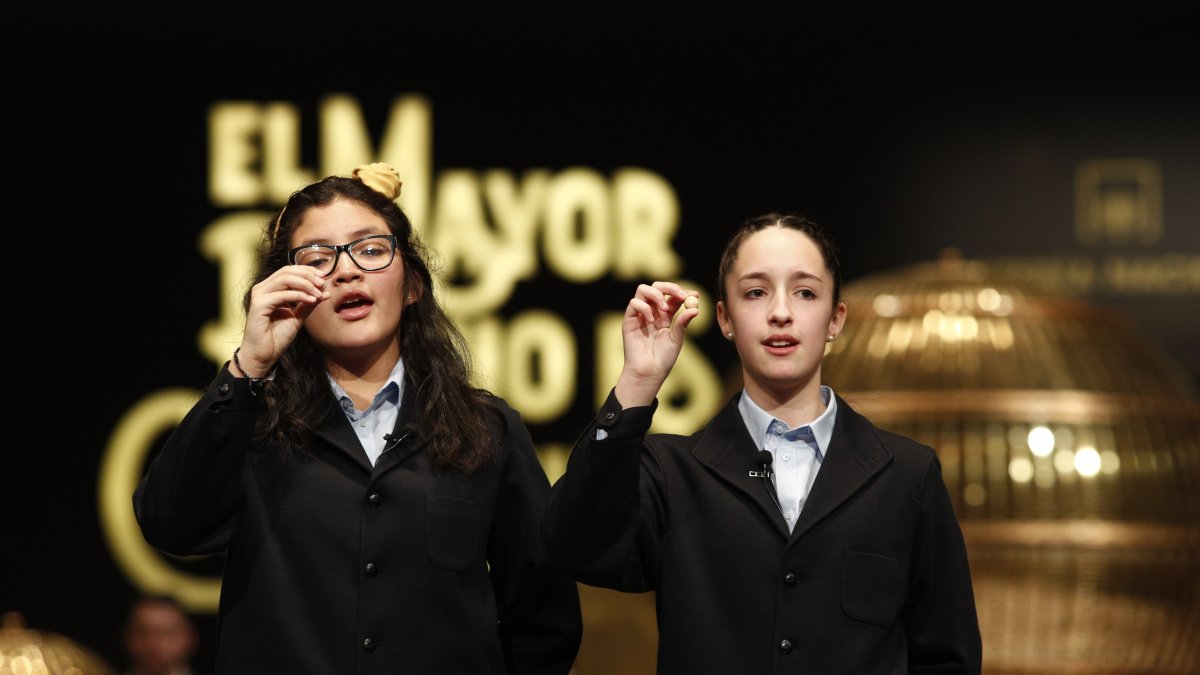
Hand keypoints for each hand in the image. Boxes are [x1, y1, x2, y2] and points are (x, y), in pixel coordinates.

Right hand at [233, 265, 329, 376]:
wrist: (264, 354)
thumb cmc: (277, 336)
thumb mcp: (298, 316)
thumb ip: (309, 303)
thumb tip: (325, 291)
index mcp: (270, 288)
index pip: (289, 270)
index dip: (307, 271)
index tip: (323, 277)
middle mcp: (263, 288)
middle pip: (286, 271)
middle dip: (307, 275)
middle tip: (322, 283)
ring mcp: (259, 295)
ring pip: (285, 279)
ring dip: (305, 284)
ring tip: (318, 294)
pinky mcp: (259, 305)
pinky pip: (282, 294)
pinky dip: (299, 295)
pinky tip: (311, 300)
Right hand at [614, 281, 699, 407]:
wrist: (648, 373)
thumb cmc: (663, 359)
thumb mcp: (677, 339)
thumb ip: (683, 322)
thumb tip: (695, 308)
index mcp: (665, 315)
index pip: (673, 296)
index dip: (683, 292)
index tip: (695, 295)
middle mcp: (652, 312)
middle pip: (657, 287)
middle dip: (670, 287)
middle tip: (681, 296)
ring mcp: (640, 315)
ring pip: (643, 290)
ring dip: (656, 294)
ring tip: (664, 308)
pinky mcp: (629, 320)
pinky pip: (634, 303)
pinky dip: (644, 307)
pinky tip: (651, 320)